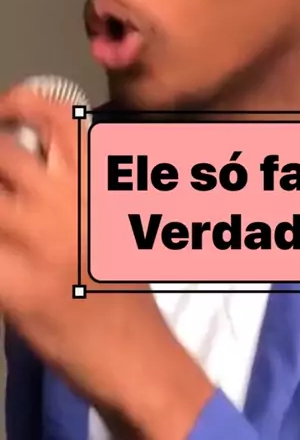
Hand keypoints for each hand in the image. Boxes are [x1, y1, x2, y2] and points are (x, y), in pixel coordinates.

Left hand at [0, 86, 212, 437]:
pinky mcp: (14, 288)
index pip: (56, 118)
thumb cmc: (123, 285)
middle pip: (1, 152)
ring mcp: (39, 244)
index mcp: (98, 183)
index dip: (20, 101)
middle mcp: (69, 203)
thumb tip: (33, 150)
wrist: (133, 352)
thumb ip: (80, 182)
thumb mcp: (115, 218)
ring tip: (1, 217)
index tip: (3, 109)